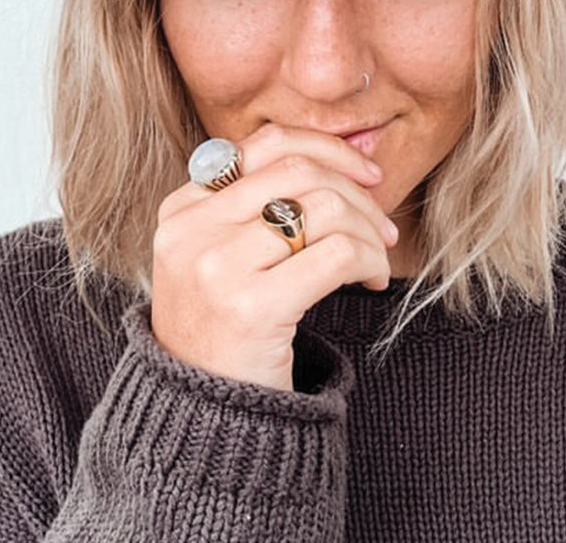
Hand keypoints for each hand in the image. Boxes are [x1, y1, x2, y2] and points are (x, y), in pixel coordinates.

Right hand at [151, 123, 398, 392]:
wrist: (202, 420)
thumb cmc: (226, 331)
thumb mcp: (221, 257)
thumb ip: (261, 205)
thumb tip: (353, 154)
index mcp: (183, 209)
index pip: (266, 144)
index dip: (328, 149)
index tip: (365, 174)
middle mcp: (192, 230)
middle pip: (300, 171)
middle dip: (358, 192)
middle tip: (382, 224)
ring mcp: (217, 267)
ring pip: (325, 207)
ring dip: (370, 230)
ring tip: (377, 260)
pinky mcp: (252, 306)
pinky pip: (338, 254)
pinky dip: (371, 261)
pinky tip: (372, 283)